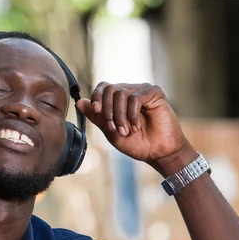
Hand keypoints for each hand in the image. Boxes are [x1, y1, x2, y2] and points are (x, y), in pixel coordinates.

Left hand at [76, 82, 191, 170]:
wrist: (158, 153)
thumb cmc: (137, 143)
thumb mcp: (111, 131)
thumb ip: (97, 117)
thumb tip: (80, 102)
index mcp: (118, 99)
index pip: (103, 87)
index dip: (97, 97)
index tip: (97, 111)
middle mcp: (130, 91)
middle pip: (110, 89)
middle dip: (108, 110)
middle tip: (114, 128)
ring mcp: (143, 91)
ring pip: (121, 93)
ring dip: (120, 115)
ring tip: (126, 131)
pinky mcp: (155, 93)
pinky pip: (135, 98)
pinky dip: (132, 114)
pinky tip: (137, 126)